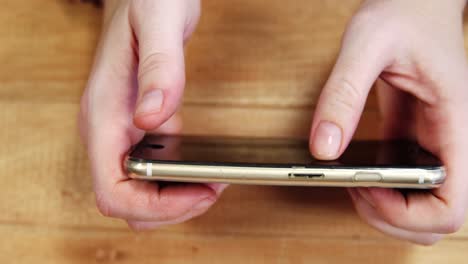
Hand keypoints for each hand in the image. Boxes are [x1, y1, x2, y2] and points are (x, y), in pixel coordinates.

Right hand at [79, 0, 226, 229]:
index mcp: (104, 112)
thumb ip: (158, 68)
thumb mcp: (158, 22)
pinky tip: (202, 171)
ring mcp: (121, 130)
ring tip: (211, 185)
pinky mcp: (137, 128)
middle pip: (124, 201)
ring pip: (136, 192)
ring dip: (172, 201)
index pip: (113, 189)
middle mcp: (107, 128)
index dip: (154, 206)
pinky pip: (149, 172)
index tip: (198, 194)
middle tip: (212, 191)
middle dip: (168, 209)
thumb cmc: (147, 1)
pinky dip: (174, 184)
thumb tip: (152, 118)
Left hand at [309, 0, 467, 243]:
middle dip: (392, 218)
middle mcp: (451, 140)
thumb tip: (323, 149)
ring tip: (352, 182)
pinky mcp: (414, 137)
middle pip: (437, 217)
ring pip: (423, 205)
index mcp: (456, 123)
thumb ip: (343, 93)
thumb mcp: (367, 42)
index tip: (366, 190)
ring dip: (387, 210)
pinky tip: (353, 168)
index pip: (453, 206)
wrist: (416, 1)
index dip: (408, 215)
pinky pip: (404, 181)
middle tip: (354, 189)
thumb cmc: (404, 10)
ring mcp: (434, 142)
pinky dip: (379, 189)